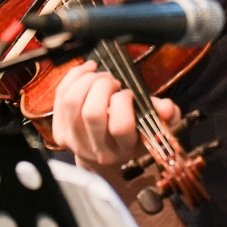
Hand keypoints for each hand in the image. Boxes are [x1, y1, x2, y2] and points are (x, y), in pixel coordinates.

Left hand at [50, 61, 178, 184]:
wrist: (104, 155)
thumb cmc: (132, 135)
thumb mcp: (153, 127)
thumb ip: (165, 116)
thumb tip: (167, 107)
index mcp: (123, 149)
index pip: (120, 126)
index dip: (123, 102)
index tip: (128, 94)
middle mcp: (96, 149)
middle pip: (92, 112)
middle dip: (102, 86)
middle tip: (112, 81)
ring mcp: (74, 141)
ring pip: (72, 101)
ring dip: (87, 79)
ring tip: (100, 76)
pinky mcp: (59, 131)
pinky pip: (60, 96)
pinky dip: (73, 77)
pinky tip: (87, 71)